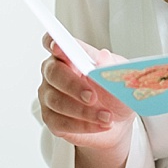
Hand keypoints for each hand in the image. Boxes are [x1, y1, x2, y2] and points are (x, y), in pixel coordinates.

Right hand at [37, 33, 134, 153]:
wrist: (117, 119)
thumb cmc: (112, 91)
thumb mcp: (118, 76)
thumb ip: (110, 65)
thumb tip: (103, 56)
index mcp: (68, 55)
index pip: (53, 42)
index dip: (52, 43)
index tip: (59, 46)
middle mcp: (54, 73)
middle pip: (53, 73)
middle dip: (73, 85)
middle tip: (92, 96)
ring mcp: (49, 96)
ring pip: (57, 101)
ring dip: (84, 111)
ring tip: (107, 116)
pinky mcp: (51, 119)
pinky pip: (61, 122)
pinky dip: (84, 125)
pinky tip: (100, 124)